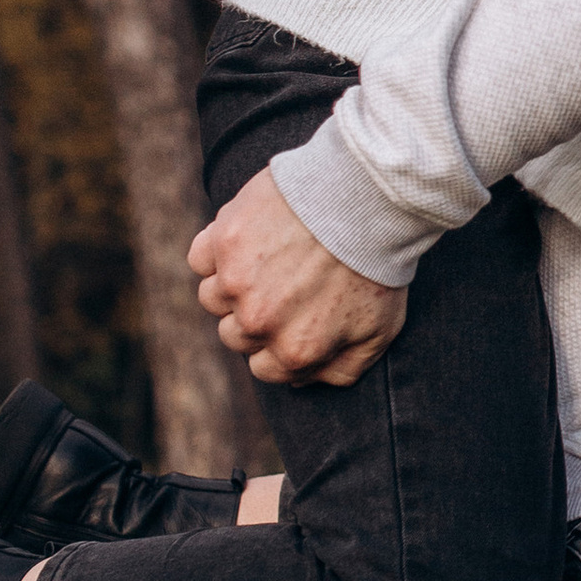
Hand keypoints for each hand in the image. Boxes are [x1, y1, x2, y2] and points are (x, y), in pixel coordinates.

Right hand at [187, 167, 407, 385]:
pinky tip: (248, 239)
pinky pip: (200, 259)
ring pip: (212, 299)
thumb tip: (301, 381)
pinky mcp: (223, 241)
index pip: (264, 368)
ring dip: (232, 285)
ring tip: (268, 260)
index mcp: (295, 350)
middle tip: (285, 285)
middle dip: (256, 317)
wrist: (366, 199)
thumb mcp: (379, 330)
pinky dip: (215, 252)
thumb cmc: (378, 264)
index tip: (294, 318)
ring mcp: (236, 282)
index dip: (278, 344)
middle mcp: (259, 323)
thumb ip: (340, 369)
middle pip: (234, 336)